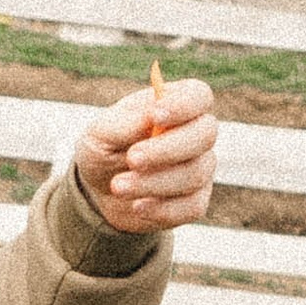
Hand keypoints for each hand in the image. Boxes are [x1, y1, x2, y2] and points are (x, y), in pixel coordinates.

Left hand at [71, 76, 216, 231]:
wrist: (100, 191)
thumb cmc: (105, 150)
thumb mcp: (100, 134)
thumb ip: (123, 123)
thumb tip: (150, 116)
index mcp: (176, 104)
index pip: (198, 95)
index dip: (183, 105)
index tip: (156, 116)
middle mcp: (196, 133)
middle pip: (205, 134)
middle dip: (167, 149)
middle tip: (132, 159)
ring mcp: (201, 167)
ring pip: (195, 174)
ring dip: (153, 182)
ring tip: (118, 186)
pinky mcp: (196, 200)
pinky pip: (192, 206)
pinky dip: (162, 209)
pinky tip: (137, 206)